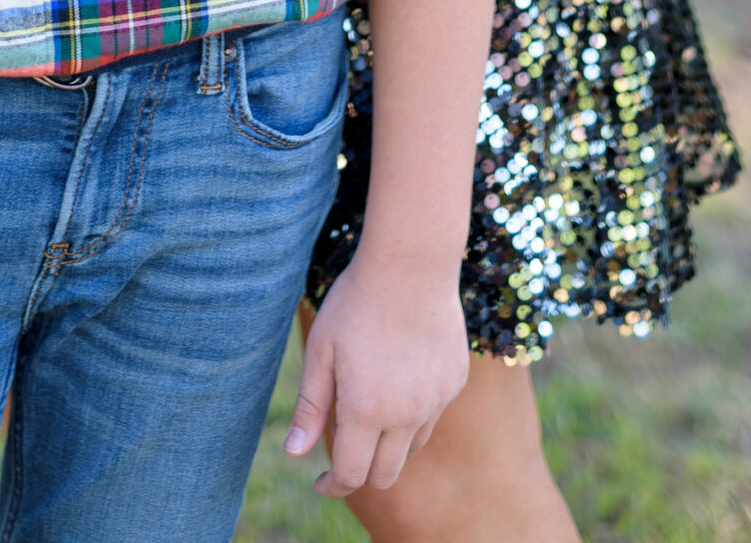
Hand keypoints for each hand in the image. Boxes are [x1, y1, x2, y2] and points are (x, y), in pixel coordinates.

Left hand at [284, 253, 470, 496]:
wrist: (412, 264)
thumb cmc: (356, 303)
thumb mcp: (321, 350)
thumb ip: (310, 406)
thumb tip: (295, 453)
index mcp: (368, 410)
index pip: (352, 475)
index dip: (333, 485)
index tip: (321, 481)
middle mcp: (407, 415)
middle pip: (385, 474)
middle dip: (361, 472)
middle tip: (342, 448)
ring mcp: (436, 400)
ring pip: (411, 448)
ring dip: (388, 444)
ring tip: (369, 406)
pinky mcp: (455, 382)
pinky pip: (432, 415)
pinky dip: (413, 415)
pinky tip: (399, 378)